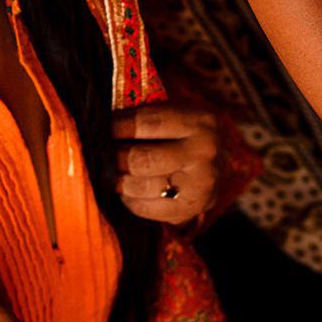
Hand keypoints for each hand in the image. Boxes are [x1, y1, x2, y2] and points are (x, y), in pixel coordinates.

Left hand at [113, 103, 220, 223]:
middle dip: (118, 156)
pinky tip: (131, 189)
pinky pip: (144, 207)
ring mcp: (199, 185)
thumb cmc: (186, 133)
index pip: (147, 123)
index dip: (120, 125)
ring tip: (119, 172)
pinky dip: (130, 199)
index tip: (111, 128)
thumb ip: (146, 113)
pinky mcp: (190, 210)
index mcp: (199, 122)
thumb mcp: (177, 111)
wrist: (219, 163)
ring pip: (140, 186)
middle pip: (140, 160)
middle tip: (112, 153)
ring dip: (121, 180)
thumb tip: (101, 124)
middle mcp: (203, 154)